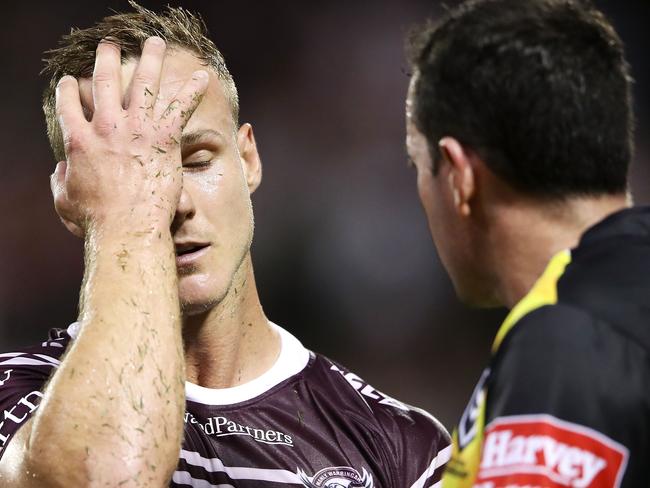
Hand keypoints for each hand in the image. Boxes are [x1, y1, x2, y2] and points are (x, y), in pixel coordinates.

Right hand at [50, 36, 208, 237]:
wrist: (127, 226)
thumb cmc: (96, 221)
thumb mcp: (65, 201)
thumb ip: (61, 181)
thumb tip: (60, 171)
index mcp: (79, 140)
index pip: (68, 103)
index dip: (69, 90)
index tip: (71, 81)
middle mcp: (107, 127)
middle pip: (104, 81)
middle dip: (107, 59)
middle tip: (110, 46)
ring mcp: (137, 129)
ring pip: (143, 83)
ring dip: (151, 59)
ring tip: (155, 43)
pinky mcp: (164, 137)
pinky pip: (181, 106)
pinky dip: (192, 89)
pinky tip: (203, 76)